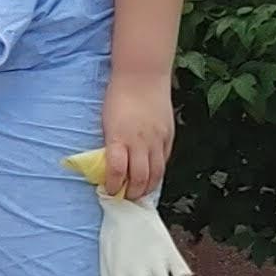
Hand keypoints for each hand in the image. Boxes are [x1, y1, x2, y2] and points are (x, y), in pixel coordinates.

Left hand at [95, 75, 174, 203]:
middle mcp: (140, 141)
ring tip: (140, 194)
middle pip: (140, 178)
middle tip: (126, 199)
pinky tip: (152, 177)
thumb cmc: (118, 96)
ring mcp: (157, 139)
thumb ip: (111, 144)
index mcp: (119, 137)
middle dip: (132, 193)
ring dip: (148, 188)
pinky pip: (165, 160)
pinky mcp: (168, 135)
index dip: (113, 186)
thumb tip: (109, 167)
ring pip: (156, 174)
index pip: (117, 171)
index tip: (109, 191)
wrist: (142, 76)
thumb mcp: (107, 122)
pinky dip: (158, 172)